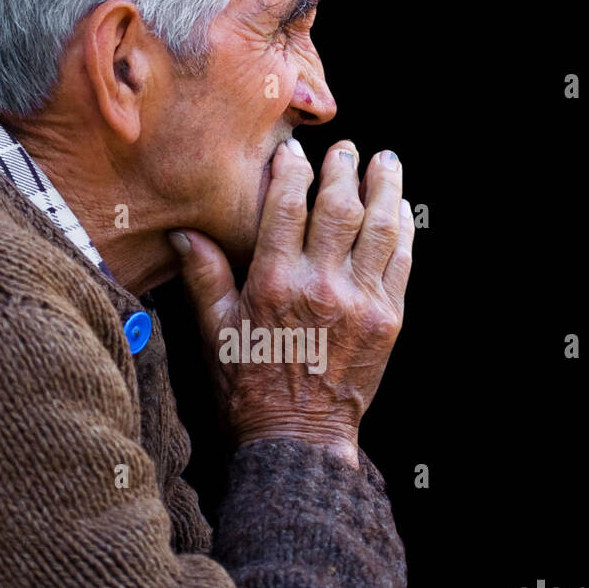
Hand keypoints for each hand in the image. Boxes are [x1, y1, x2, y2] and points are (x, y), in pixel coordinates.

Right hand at [169, 138, 413, 465]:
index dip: (292, 171)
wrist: (298, 440)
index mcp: (274, 284)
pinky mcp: (388, 320)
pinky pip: (401, 262)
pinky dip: (403, 231)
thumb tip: (185, 233)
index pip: (287, 206)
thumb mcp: (216, 333)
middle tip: (344, 148)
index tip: (295, 151)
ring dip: (385, 188)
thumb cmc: (249, 390)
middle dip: (344, 169)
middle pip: (340, 207)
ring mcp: (361, 302)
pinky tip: (400, 211)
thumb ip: (205, 279)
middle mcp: (321, 286)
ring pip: (381, 227)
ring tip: (385, 162)